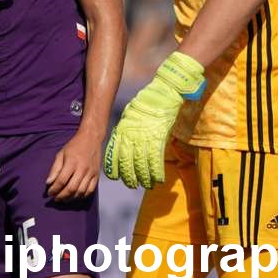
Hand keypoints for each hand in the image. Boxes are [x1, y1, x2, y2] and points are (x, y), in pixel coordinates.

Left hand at [45, 128, 102, 201]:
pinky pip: (90, 190)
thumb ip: (55, 169)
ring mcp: (91, 173)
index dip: (54, 189)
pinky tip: (75, 196)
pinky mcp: (97, 176)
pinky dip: (82, 196)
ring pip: (81, 192)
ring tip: (64, 199)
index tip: (49, 193)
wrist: (91, 138)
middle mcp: (82, 169)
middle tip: (55, 198)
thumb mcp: (61, 154)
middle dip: (61, 196)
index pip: (61, 180)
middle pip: (71, 188)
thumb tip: (49, 182)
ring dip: (71, 198)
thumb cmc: (74, 146)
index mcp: (72, 162)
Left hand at [103, 52, 204, 188]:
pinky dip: (156, 171)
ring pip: (140, 164)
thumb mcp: (129, 115)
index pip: (114, 153)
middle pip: (126, 162)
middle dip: (128, 176)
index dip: (114, 167)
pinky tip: (157, 179)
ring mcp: (145, 137)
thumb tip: (121, 143)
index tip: (115, 176)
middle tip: (131, 184)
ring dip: (142, 177)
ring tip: (144, 184)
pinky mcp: (159, 138)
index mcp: (123, 129)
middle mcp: (132, 135)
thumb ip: (125, 130)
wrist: (163, 93)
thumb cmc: (146, 103)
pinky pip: (156, 160)